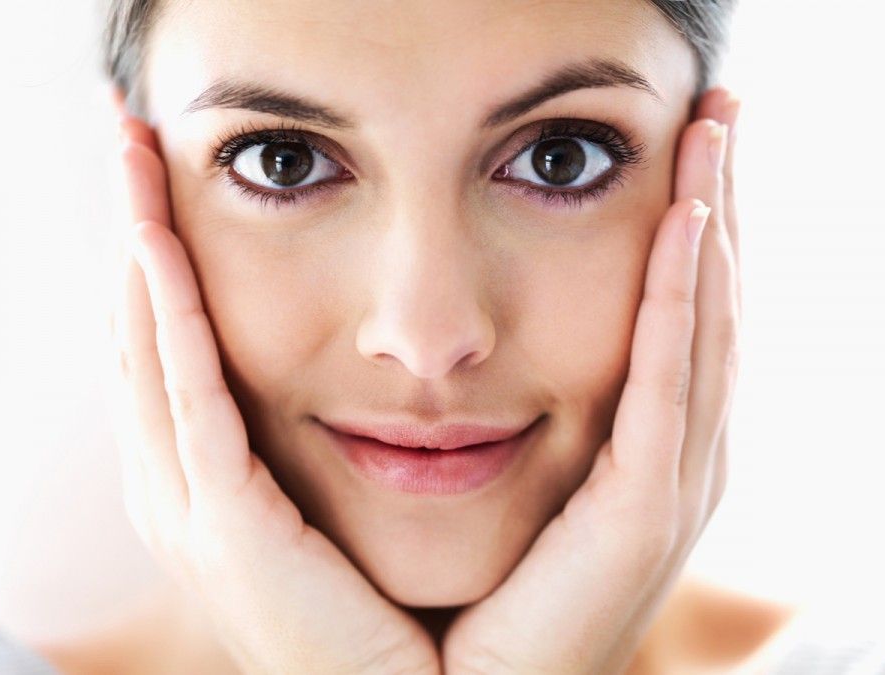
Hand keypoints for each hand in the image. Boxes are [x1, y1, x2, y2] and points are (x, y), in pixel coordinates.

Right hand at [106, 99, 441, 674]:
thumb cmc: (391, 608)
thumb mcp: (339, 509)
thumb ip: (320, 444)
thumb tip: (343, 372)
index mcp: (210, 483)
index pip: (168, 346)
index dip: (157, 261)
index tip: (163, 182)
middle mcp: (179, 488)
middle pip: (139, 331)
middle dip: (131, 231)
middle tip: (129, 138)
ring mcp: (188, 507)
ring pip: (146, 346)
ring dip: (136, 246)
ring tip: (129, 154)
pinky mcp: (223, 523)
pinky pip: (187, 393)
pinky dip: (168, 311)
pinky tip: (156, 238)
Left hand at [440, 87, 741, 674]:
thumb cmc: (479, 587)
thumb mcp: (513, 480)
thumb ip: (527, 413)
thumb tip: (495, 345)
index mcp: (648, 450)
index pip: (681, 316)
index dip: (694, 229)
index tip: (688, 146)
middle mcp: (679, 459)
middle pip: (712, 307)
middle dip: (722, 206)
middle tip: (720, 113)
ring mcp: (674, 485)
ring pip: (708, 328)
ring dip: (716, 228)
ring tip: (717, 138)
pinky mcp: (644, 509)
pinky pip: (669, 384)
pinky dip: (683, 302)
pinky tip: (686, 224)